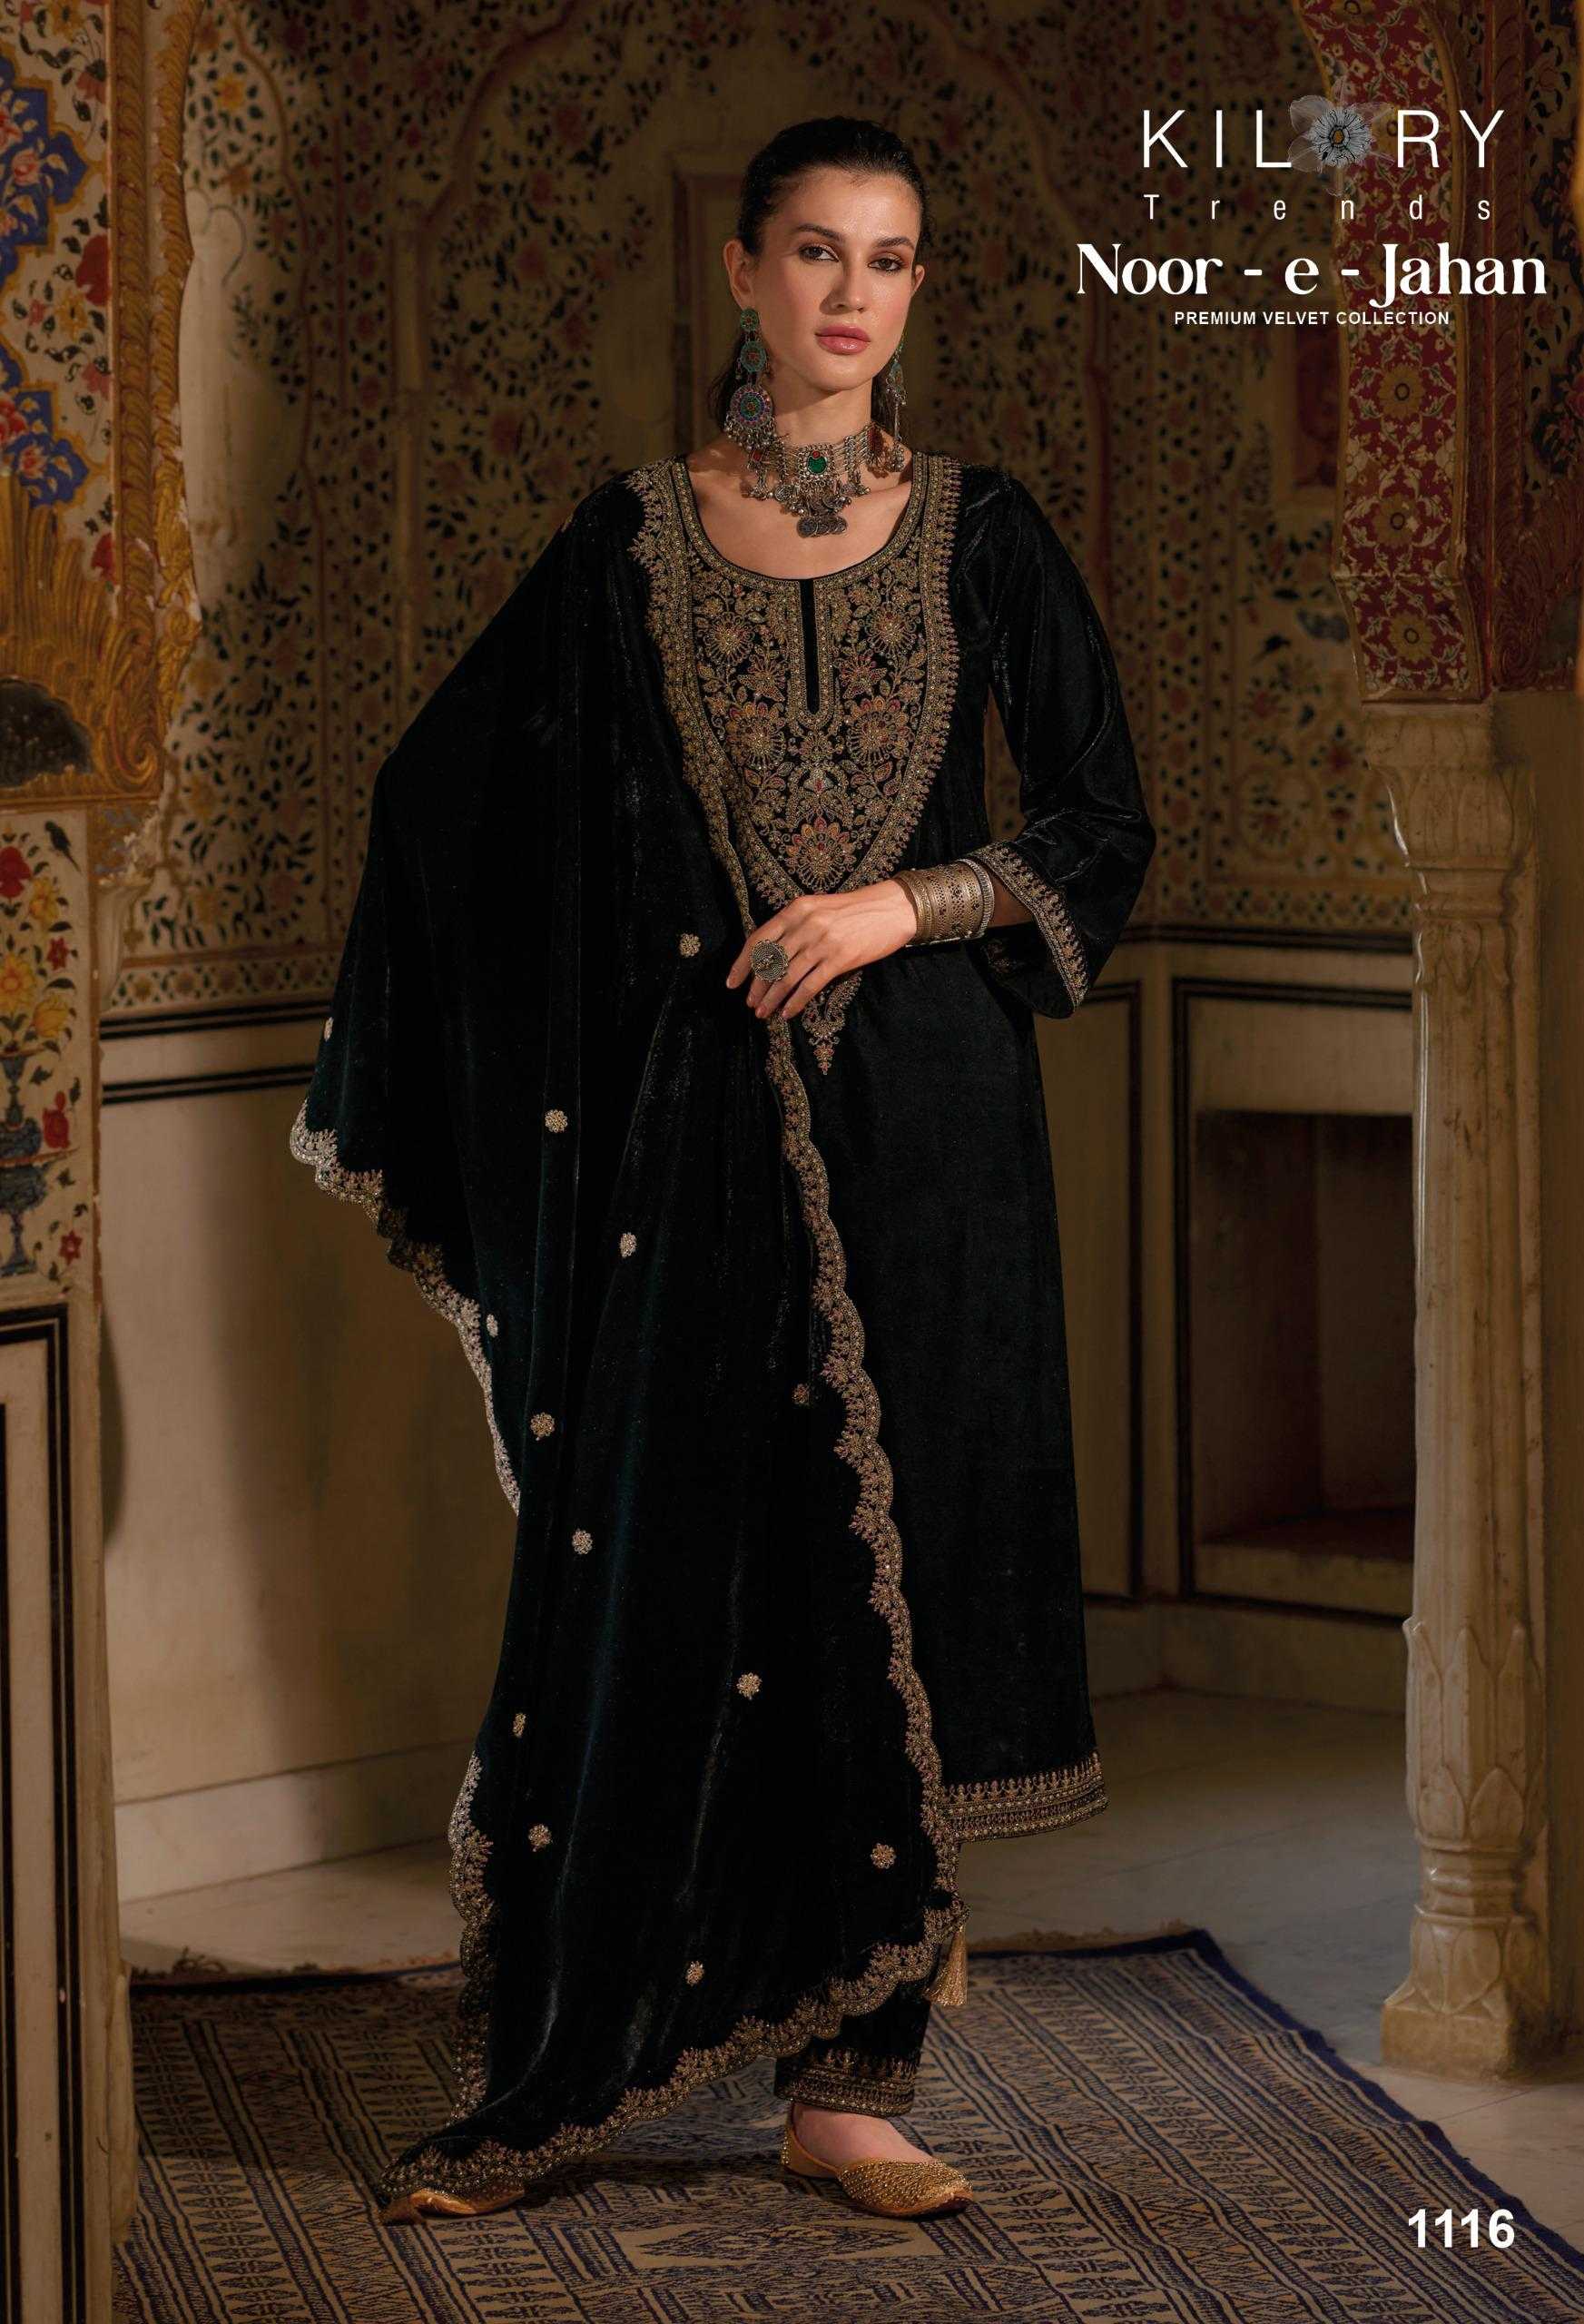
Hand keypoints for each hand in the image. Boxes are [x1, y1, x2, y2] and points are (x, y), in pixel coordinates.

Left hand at [725, 880, 918, 1021]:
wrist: (892, 909)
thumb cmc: (854, 911)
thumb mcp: (818, 908)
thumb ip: (794, 926)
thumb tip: (770, 956)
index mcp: (796, 910)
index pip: (758, 939)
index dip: (742, 964)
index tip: (732, 983)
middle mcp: (805, 925)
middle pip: (769, 962)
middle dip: (756, 987)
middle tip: (751, 1004)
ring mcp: (822, 942)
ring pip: (786, 977)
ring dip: (771, 999)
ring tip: (763, 1013)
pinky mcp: (839, 959)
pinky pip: (809, 986)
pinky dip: (795, 1002)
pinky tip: (787, 1013)